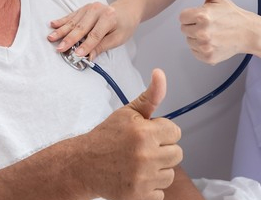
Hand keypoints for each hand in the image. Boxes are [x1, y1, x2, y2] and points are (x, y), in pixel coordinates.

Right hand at [49, 1, 137, 60]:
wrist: (125, 11)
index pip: (95, 34)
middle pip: (82, 27)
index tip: (77, 54)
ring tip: (51, 38)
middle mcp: (97, 10)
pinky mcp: (83, 9)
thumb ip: (102, 46)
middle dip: (70, 39)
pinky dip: (61, 21)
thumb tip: (88, 56)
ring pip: (73, 22)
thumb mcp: (118, 38)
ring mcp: (89, 8)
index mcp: (109, 17)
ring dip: (61, 31)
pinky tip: (52, 25)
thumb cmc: (123, 26)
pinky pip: (71, 16)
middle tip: (60, 48)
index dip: (86, 45)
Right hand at [76, 69, 181, 199]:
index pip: (176, 132)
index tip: (147, 134)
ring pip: (170, 174)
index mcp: (144, 133)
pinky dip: (150, 188)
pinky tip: (135, 178)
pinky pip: (160, 192)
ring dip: (157, 170)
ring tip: (138, 164)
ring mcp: (142, 178)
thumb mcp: (127, 113)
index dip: (162, 132)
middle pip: (177, 154)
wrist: (83, 165)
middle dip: (162, 150)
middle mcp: (145, 156)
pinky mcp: (139, 196)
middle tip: (142, 150)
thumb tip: (160, 73)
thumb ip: (150, 96)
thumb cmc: (106, 137)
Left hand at [179, 0, 254, 64]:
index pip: (182, 17)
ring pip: (189, 41)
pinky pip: (195, 52)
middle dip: (193, 27)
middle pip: (184, 30)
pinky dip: (201, 49)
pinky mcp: (208, 56)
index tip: (200, 17)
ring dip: (196, 38)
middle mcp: (203, 32)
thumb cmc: (233, 16)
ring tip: (211, 34)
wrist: (248, 32)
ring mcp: (205, 45)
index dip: (190, 16)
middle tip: (208, 25)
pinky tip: (212, 43)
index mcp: (202, 15)